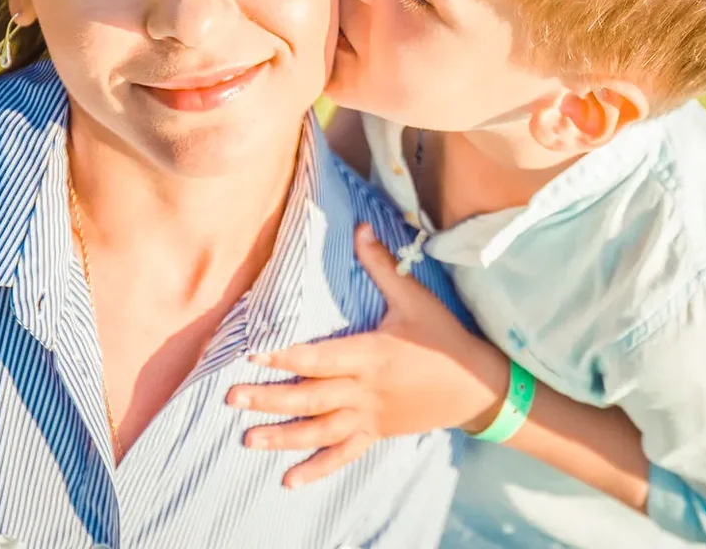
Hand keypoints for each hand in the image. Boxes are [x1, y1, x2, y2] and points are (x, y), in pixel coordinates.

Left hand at [227, 223, 509, 487]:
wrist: (475, 385)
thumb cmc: (442, 337)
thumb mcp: (414, 297)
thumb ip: (382, 265)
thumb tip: (359, 226)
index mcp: (370, 355)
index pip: (319, 358)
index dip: (285, 358)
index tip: (252, 356)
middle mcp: (365, 390)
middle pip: (311, 397)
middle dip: (269, 399)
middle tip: (231, 398)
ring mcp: (370, 416)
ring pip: (320, 430)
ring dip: (283, 436)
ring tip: (248, 439)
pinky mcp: (376, 433)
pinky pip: (343, 455)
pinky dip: (317, 469)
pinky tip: (288, 480)